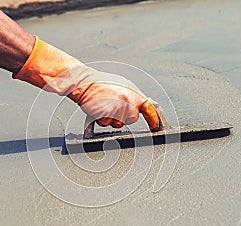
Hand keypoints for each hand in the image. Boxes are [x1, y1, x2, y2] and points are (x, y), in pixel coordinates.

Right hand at [13, 36, 159, 130]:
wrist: (84, 82)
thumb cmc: (102, 83)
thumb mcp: (123, 85)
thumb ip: (134, 95)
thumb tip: (145, 104)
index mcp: (134, 93)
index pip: (150, 109)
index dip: (154, 120)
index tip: (156, 127)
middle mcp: (128, 101)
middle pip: (132, 119)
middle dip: (124, 116)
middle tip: (115, 106)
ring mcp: (117, 109)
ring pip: (119, 123)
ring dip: (112, 118)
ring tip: (105, 105)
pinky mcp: (106, 115)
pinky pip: (106, 124)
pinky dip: (102, 119)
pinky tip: (98, 108)